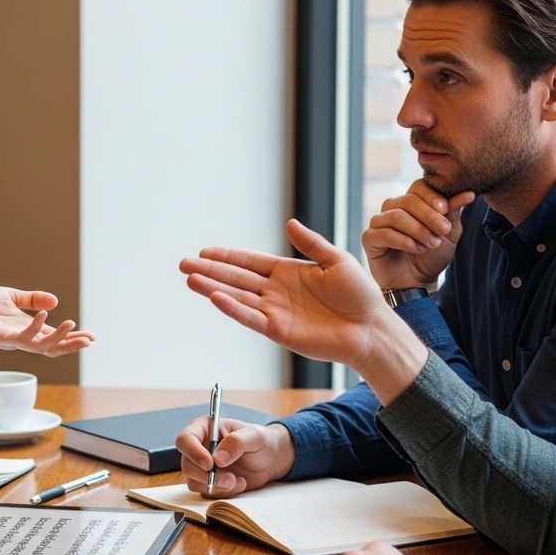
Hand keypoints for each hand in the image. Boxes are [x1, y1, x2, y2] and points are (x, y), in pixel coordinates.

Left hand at [0, 288, 95, 371]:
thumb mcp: (12, 298)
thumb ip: (32, 300)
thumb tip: (55, 303)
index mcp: (26, 329)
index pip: (53, 337)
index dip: (71, 338)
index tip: (90, 337)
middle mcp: (21, 338)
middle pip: (52, 347)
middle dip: (71, 345)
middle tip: (90, 340)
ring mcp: (11, 340)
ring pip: (40, 346)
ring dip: (59, 339)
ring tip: (73, 326)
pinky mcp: (0, 338)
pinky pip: (21, 337)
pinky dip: (35, 328)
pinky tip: (45, 316)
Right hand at [176, 417, 293, 496]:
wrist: (268, 459)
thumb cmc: (259, 441)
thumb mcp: (253, 436)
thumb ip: (236, 442)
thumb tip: (218, 458)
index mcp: (204, 429)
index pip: (185, 440)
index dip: (193, 452)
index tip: (209, 464)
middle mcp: (198, 448)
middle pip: (187, 465)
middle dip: (207, 476)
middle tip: (230, 479)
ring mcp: (201, 467)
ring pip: (194, 481)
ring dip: (216, 486)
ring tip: (237, 481)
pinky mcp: (208, 482)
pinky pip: (206, 493)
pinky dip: (223, 493)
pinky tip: (238, 485)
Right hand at [179, 220, 428, 404]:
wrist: (372, 328)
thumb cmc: (360, 296)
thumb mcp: (336, 260)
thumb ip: (311, 244)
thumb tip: (290, 224)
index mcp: (288, 273)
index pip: (250, 262)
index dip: (227, 256)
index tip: (204, 251)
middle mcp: (276, 292)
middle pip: (236, 278)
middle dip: (209, 270)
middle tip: (183, 264)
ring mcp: (275, 312)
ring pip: (237, 297)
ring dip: (212, 288)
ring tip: (190, 279)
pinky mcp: (279, 331)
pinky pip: (251, 318)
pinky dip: (233, 308)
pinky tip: (215, 298)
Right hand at [363, 181, 473, 290]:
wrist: (418, 283)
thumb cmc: (432, 256)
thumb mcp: (449, 233)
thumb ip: (454, 212)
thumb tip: (469, 193)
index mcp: (412, 201)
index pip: (418, 186)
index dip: (432, 196)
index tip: (445, 209)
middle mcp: (392, 208)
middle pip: (408, 200)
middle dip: (428, 216)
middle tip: (443, 231)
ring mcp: (378, 222)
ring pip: (396, 216)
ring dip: (418, 230)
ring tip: (431, 244)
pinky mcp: (369, 238)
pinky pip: (384, 233)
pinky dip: (403, 241)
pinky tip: (416, 249)